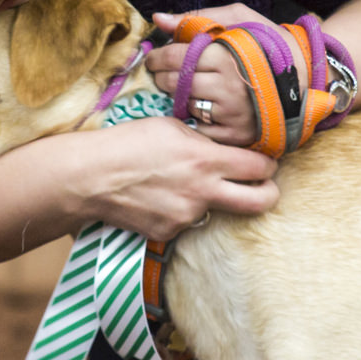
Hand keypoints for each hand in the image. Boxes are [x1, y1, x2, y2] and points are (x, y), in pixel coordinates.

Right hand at [78, 118, 278, 241]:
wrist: (91, 176)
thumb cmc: (129, 143)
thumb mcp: (172, 127)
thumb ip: (203, 142)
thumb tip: (221, 150)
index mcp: (207, 161)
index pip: (260, 167)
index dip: (268, 164)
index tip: (264, 163)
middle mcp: (203, 192)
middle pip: (260, 201)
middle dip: (269, 194)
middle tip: (263, 187)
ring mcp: (187, 216)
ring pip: (214, 209)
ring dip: (208, 198)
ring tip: (177, 183)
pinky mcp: (168, 233)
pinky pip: (185, 221)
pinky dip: (178, 209)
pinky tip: (157, 196)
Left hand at [146, 4, 308, 147]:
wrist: (309, 75)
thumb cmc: (270, 43)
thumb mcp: (239, 19)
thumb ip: (196, 18)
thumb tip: (158, 18)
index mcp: (225, 56)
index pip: (175, 57)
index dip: (158, 56)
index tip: (154, 58)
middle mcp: (228, 87)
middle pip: (175, 83)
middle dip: (164, 77)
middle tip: (166, 73)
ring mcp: (233, 114)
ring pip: (185, 106)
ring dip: (179, 97)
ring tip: (188, 87)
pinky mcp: (237, 135)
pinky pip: (201, 131)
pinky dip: (195, 120)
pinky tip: (202, 107)